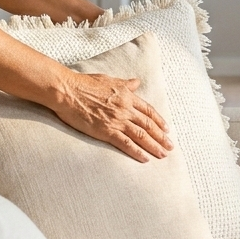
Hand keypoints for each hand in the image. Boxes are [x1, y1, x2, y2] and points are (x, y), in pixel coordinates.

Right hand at [49, 68, 173, 162]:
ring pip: (141, 135)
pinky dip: (137, 152)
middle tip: (170, 146)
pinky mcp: (106, 131)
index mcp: (127, 96)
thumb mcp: (110, 80)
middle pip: (148, 125)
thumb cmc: (86, 83)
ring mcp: (117, 121)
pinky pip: (125, 144)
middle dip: (161, 137)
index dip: (159, 121)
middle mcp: (125, 109)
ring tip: (163, 154)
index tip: (167, 129)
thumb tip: (136, 82)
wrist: (69, 91)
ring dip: (154, 146)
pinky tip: (145, 159)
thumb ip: (125, 84)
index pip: (148, 110)